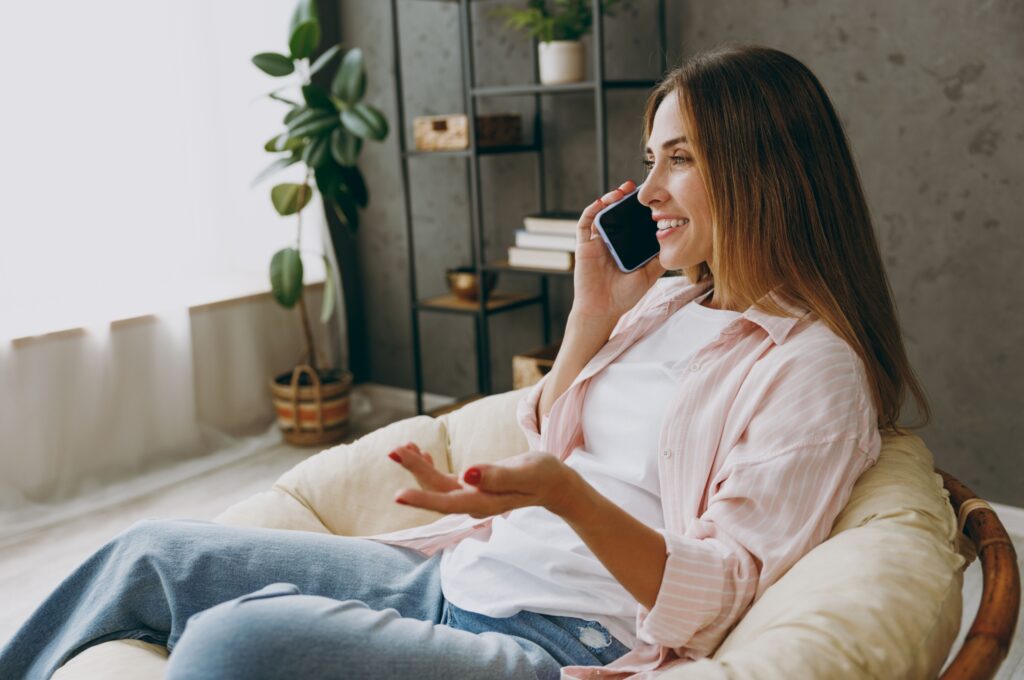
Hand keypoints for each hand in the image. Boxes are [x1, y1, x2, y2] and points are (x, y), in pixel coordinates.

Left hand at [387, 446, 582, 519]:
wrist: (554, 484)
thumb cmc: (544, 475)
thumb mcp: (525, 472)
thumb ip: (497, 475)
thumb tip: (467, 474)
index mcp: (485, 502)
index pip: (448, 501)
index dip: (422, 499)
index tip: (398, 495)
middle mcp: (474, 503)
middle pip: (437, 490)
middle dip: (414, 471)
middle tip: (393, 450)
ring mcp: (471, 496)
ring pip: (437, 485)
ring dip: (418, 467)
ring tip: (401, 448)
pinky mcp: (472, 488)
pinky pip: (444, 480)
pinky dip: (430, 466)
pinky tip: (420, 453)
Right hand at [572, 179, 665, 321]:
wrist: (603, 310)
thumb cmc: (624, 296)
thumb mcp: (649, 275)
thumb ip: (659, 259)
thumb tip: (676, 241)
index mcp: (625, 247)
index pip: (631, 222)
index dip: (638, 209)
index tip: (650, 198)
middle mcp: (611, 242)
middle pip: (616, 214)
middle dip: (625, 198)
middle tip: (636, 187)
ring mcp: (597, 243)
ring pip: (601, 214)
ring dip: (609, 199)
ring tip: (621, 191)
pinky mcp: (584, 246)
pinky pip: (585, 223)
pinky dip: (593, 210)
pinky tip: (603, 201)